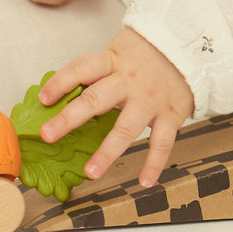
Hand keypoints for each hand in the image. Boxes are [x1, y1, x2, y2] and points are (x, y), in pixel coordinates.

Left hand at [40, 28, 193, 187]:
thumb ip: (95, 73)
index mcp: (112, 62)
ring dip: (107, 152)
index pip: (81, 68)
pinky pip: (162, 143)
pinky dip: (154, 164)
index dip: (61, 83)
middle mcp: (129, 81)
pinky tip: (144, 182)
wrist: (188, 50)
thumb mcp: (117, 53)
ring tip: (91, 172)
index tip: (43, 100)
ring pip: (126, 128)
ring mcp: (150, 100)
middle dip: (69, 119)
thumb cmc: (144, 56)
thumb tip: (60, 97)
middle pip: (96, 100)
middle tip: (48, 136)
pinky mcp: (171, 115)